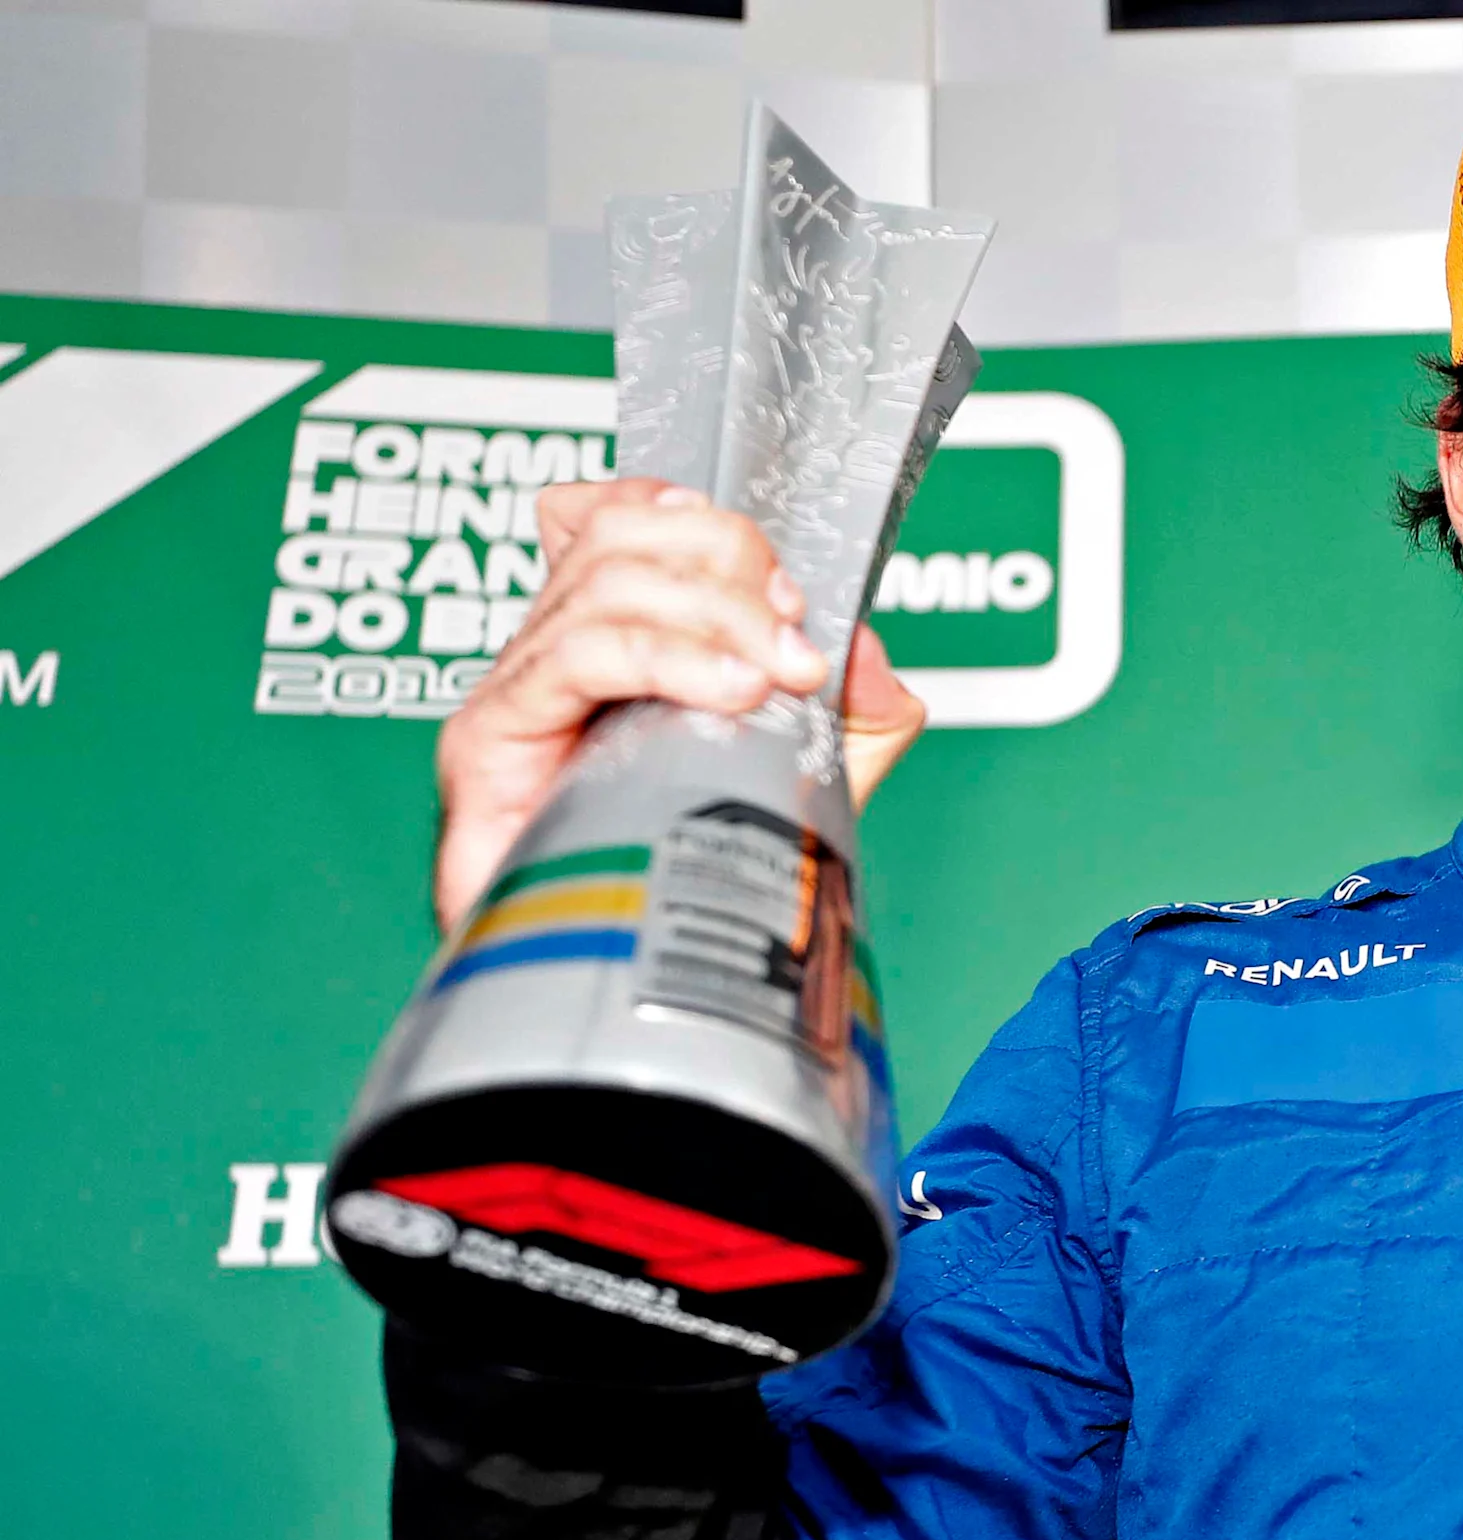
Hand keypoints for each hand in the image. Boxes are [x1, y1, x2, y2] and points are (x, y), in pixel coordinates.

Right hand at [430, 479, 930, 933]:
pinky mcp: (486, 743)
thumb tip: (868, 649)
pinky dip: (667, 656)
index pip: (616, 515)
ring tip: (777, 676)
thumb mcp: (813, 783)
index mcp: (613, 649)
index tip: (785, 583)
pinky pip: (576, 653)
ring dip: (717, 613)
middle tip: (796, 642)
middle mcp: (554, 660)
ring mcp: (516, 695)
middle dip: (730, 567)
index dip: (698, 521)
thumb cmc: (695, 888)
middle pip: (621, 536)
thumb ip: (855, 716)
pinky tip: (730, 691)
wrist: (624, 994)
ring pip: (607, 581)